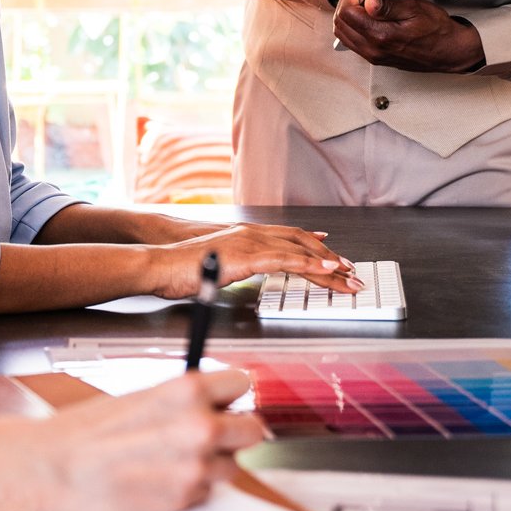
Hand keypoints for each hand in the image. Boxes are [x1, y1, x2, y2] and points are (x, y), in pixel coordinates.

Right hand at [37, 372, 267, 510]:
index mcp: (186, 391)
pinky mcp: (184, 500)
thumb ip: (181, 401)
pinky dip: (191, 488)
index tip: (223, 402)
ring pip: (232, 466)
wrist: (50, 469)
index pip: (241, 384)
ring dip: (212, 464)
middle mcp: (199, 426)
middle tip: (207, 435)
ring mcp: (195, 466)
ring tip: (172, 460)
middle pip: (252, 429)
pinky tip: (158, 479)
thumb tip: (213, 406)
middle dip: (233, 432)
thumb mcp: (138, 397)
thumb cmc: (84, 432)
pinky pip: (207, 492)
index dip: (230, 395)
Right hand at [147, 223, 358, 295]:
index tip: (334, 257)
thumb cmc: (180, 268)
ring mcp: (250, 242)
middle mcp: (252, 233)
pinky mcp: (247, 256)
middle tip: (351, 272)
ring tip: (349, 276)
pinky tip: (326, 272)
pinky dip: (310, 266)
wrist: (160, 264)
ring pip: (300, 251)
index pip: (290, 237)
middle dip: (330, 257)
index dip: (315, 246)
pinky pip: (287, 261)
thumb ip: (236, 264)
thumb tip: (244, 271)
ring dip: (328, 265)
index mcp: (245, 234)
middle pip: (302, 242)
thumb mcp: (216, 265)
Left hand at [333, 0, 484, 72]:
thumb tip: (369, 1)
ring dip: (347, 14)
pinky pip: (352, 41)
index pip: (347, 13)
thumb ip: (390, 5)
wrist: (449, 52)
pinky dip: (352, 26)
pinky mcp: (375, 58)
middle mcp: (373, 49)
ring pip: (343, 33)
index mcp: (381, 36)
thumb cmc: (437, 30)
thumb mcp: (417, 9)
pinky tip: (365, 15)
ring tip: (362, 1)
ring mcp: (373, 56)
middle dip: (346, 2)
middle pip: (340, 23)